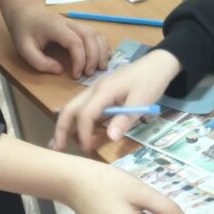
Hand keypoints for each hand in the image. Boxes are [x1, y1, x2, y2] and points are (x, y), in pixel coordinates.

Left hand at [5, 3, 109, 79]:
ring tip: (101, 68)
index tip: (75, 75)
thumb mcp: (24, 49)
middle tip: (89, 74)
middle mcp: (70, 23)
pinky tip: (105, 57)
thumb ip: (39, 62)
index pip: (75, 42)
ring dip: (102, 51)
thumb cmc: (24, 30)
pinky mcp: (79, 27)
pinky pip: (96, 34)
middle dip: (94, 57)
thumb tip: (59, 70)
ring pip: (96, 34)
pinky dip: (103, 45)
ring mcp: (76, 24)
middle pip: (90, 37)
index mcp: (56, 28)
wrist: (26, 12)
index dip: (80, 60)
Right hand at [53, 49, 180, 152]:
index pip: (85, 114)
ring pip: (74, 107)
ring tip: (60, 143)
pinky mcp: (101, 93)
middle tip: (56, 148)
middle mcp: (94, 89)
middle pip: (70, 108)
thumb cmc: (151, 81)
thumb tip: (110, 138)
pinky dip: (76, 120)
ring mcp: (96, 90)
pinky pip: (83, 107)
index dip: (83, 133)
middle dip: (61, 128)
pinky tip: (75, 131)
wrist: (158, 64)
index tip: (86, 150)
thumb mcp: (142, 101)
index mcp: (104, 90)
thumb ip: (125, 119)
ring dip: (65, 124)